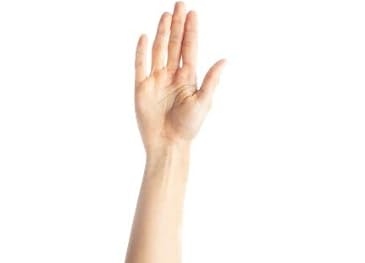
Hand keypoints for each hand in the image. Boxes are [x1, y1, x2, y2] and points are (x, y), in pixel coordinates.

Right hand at [134, 4, 226, 152]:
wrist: (168, 145)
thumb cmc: (188, 128)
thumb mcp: (204, 103)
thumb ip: (212, 81)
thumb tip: (224, 60)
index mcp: (187, 78)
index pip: (189, 48)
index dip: (191, 31)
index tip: (193, 13)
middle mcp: (171, 76)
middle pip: (174, 45)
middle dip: (177, 25)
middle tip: (180, 4)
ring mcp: (156, 81)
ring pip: (159, 51)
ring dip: (162, 33)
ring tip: (166, 15)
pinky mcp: (142, 90)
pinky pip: (141, 67)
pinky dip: (142, 53)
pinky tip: (145, 37)